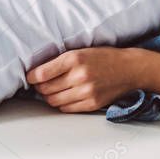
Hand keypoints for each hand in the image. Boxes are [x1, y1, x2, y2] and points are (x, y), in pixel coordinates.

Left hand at [25, 47, 141, 112]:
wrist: (129, 68)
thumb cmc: (104, 57)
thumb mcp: (81, 50)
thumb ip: (61, 60)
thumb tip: (39, 71)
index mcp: (74, 59)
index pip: (42, 73)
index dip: (32, 77)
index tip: (30, 76)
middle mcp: (79, 76)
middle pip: (46, 89)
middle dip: (39, 87)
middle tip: (38, 84)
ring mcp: (86, 92)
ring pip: (54, 101)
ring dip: (49, 97)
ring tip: (50, 91)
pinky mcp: (92, 103)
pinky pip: (67, 109)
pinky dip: (61, 104)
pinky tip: (63, 96)